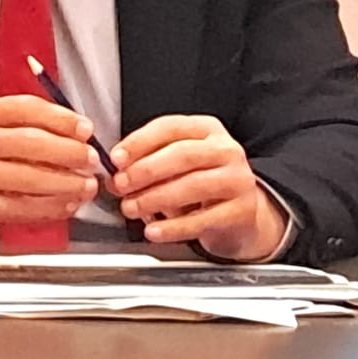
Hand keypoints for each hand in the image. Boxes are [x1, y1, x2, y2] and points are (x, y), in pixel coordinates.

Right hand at [0, 94, 99, 226]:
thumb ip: (16, 126)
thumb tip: (71, 134)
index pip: (25, 109)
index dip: (61, 118)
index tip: (84, 128)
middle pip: (31, 141)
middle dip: (69, 151)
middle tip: (90, 159)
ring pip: (30, 176)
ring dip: (66, 182)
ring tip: (85, 185)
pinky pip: (20, 207)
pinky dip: (49, 207)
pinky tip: (65, 204)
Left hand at [111, 115, 284, 260]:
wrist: (239, 215)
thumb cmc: (200, 184)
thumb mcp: (174, 166)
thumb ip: (146, 165)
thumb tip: (115, 176)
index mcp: (206, 130)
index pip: (170, 127)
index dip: (139, 142)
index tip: (116, 158)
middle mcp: (226, 150)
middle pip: (183, 155)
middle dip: (145, 170)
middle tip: (121, 185)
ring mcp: (238, 180)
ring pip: (193, 185)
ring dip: (154, 198)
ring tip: (131, 208)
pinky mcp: (242, 210)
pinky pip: (203, 220)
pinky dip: (173, 227)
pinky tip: (154, 231)